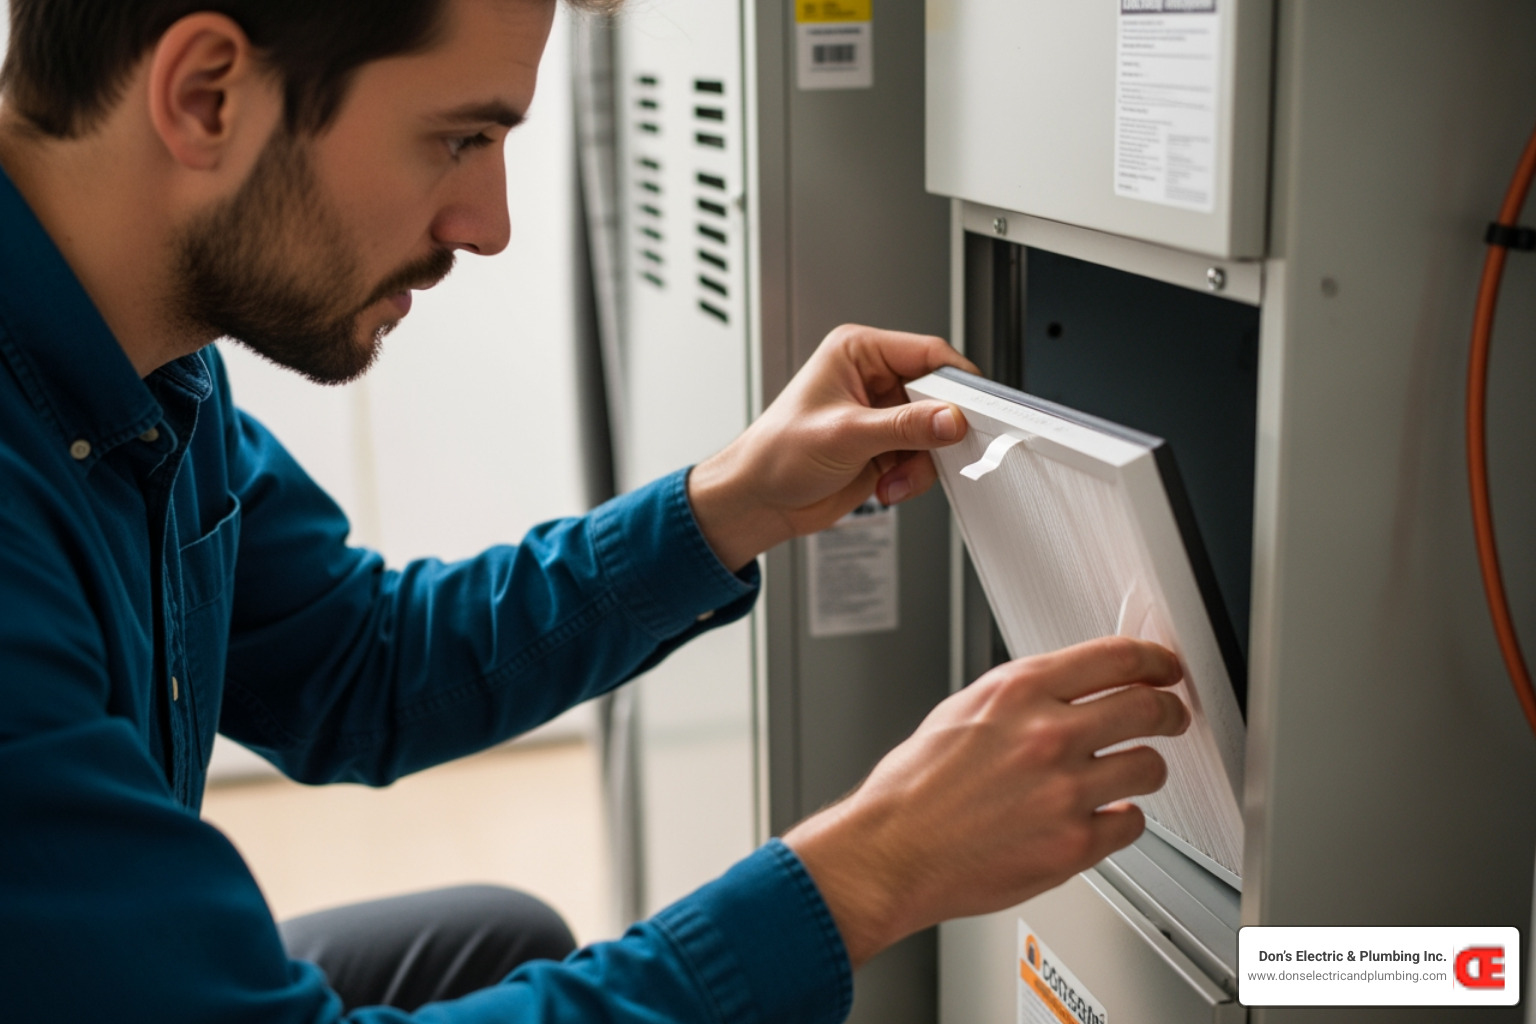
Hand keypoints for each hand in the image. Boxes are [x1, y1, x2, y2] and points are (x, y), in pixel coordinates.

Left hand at [688, 324, 976, 569]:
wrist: (759, 501)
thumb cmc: (775, 455)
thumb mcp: (845, 435)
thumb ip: (904, 426)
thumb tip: (949, 419)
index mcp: (857, 353)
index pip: (927, 352)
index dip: (956, 380)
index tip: (975, 408)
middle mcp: (872, 379)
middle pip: (937, 395)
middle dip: (935, 431)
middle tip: (934, 450)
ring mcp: (881, 414)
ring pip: (934, 432)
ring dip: (921, 462)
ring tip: (892, 477)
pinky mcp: (885, 446)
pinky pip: (923, 458)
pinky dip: (911, 477)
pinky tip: (885, 486)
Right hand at [783, 637, 1190, 967]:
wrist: (892, 849)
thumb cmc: (916, 786)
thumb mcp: (965, 709)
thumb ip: (1024, 696)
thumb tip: (1075, 687)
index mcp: (1019, 690)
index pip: (1117, 658)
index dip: (1155, 661)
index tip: (1164, 669)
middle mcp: (1048, 735)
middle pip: (1148, 709)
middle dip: (1169, 713)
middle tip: (1170, 719)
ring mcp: (1065, 791)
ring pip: (1149, 767)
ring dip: (1145, 768)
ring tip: (1129, 773)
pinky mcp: (1073, 845)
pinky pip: (1131, 824)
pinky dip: (1121, 820)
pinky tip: (1099, 817)